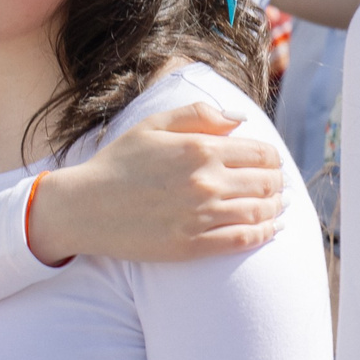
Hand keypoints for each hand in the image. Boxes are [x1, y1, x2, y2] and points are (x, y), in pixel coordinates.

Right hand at [28, 101, 284, 264]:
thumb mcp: (152, 125)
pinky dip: (263, 234)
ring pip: (261, 212)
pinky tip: (267, 230)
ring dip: (274, 209)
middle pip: (267, 183)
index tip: (268, 164)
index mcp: (199, 149)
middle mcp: (205, 182)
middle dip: (275, 183)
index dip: (272, 159)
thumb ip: (199, 114)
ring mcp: (200, 216)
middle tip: (273, 186)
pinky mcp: (192, 245)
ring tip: (273, 207)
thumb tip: (239, 120)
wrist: (83, 208)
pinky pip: (243, 240)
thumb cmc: (117, 163)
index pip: (262, 154)